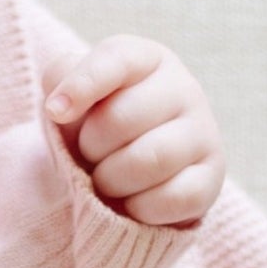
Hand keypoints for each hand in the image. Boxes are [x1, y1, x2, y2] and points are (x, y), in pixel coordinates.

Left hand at [42, 35, 224, 228]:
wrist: (117, 174)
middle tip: (90, 155)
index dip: (81, 86)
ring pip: (150, 160)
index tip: (54, 112)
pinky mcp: (212, 177)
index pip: (115, 59)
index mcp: (145, 60)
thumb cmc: (89, 126)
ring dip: (111, 180)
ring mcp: (204, 132)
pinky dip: (139, 208)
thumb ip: (59, 81)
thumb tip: (59, 106)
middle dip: (90, 147)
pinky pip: (172, 198)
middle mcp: (183, 88)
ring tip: (108, 179)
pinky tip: (133, 200)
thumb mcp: (68, 96)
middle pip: (121, 119)